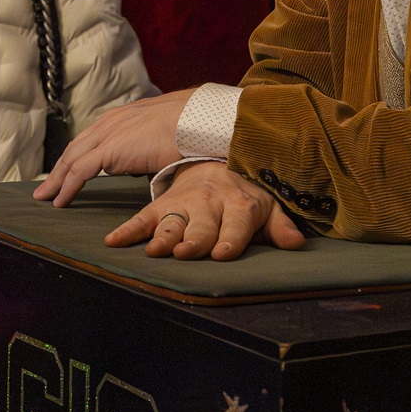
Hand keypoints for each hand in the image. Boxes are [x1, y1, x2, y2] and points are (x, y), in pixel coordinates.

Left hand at [33, 89, 195, 206]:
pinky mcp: (109, 150)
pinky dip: (67, 187)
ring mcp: (108, 134)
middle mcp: (110, 122)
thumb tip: (146, 164)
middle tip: (46, 187)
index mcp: (122, 117)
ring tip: (46, 197)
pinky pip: (79, 172)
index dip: (76, 157)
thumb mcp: (162, 136)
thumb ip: (148, 148)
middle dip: (58, 169)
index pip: (90, 139)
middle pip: (75, 148)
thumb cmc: (189, 128)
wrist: (196, 119)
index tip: (68, 172)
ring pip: (71, 160)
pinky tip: (61, 201)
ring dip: (56, 180)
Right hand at [105, 162, 305, 261]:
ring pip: (171, 223)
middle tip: (184, 252)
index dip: (230, 239)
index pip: (237, 224)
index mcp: (239, 204)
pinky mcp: (161, 204)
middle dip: (194, 240)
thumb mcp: (267, 206)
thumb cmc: (244, 192)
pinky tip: (114, 241)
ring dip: (163, 237)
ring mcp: (183, 203)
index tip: (222, 252)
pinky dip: (128, 230)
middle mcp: (210, 203)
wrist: (215, 159)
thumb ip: (279, 226)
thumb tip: (296, 243)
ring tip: (155, 250)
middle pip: (201, 227)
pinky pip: (142, 218)